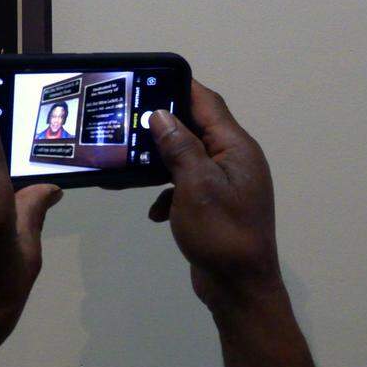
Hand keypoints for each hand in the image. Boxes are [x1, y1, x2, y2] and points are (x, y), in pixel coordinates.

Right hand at [148, 80, 281, 311]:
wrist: (239, 288)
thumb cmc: (221, 233)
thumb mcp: (195, 185)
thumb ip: (179, 147)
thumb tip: (161, 114)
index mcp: (237, 148)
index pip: (207, 103)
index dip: (179, 87)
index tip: (148, 78)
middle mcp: (235, 161)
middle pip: (195, 129)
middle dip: (162, 128)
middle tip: (127, 122)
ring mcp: (227, 185)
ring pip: (187, 160)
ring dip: (161, 164)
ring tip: (128, 164)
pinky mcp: (216, 207)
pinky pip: (188, 187)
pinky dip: (169, 194)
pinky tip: (155, 212)